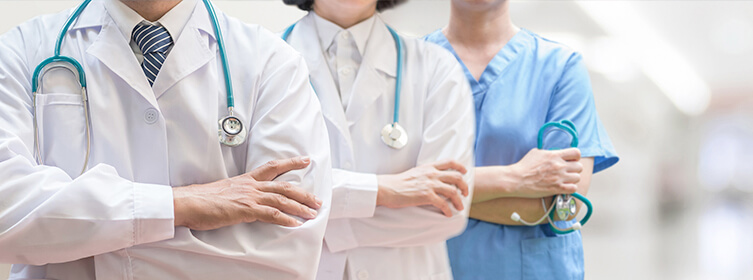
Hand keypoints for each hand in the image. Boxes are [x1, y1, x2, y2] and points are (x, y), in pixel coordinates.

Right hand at [172, 157, 322, 229]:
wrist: (188, 202)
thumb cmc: (201, 199)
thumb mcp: (225, 191)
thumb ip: (238, 194)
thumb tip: (245, 200)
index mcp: (246, 179)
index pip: (272, 167)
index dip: (291, 162)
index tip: (305, 159)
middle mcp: (250, 185)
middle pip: (284, 185)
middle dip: (303, 192)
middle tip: (318, 199)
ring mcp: (249, 197)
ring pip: (281, 198)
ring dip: (300, 206)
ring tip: (312, 213)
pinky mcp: (245, 210)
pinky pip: (270, 213)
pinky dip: (285, 219)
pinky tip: (295, 224)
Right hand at [376, 160, 468, 216]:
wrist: (388, 188)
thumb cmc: (399, 182)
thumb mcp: (416, 172)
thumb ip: (427, 173)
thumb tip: (436, 179)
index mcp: (429, 167)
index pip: (450, 162)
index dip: (460, 167)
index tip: (465, 172)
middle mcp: (432, 174)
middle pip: (456, 177)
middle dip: (464, 186)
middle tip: (465, 193)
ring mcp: (430, 185)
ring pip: (453, 191)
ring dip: (459, 200)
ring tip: (459, 207)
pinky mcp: (426, 196)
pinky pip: (443, 204)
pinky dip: (448, 210)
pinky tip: (448, 214)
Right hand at [511, 148, 581, 197]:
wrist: (517, 179)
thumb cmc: (524, 166)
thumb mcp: (536, 152)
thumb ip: (548, 152)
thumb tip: (554, 153)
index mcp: (554, 155)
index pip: (576, 153)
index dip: (576, 157)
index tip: (571, 160)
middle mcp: (559, 165)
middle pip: (579, 166)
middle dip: (574, 169)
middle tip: (567, 172)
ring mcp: (559, 177)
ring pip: (577, 178)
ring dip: (572, 179)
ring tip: (565, 180)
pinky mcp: (557, 188)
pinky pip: (574, 188)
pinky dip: (570, 188)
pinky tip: (564, 187)